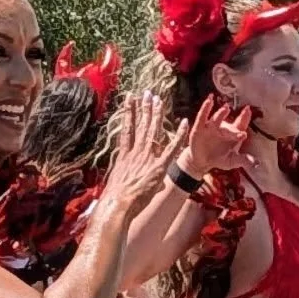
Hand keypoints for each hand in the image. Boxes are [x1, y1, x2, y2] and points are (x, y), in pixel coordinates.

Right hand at [104, 94, 187, 219]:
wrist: (118, 204)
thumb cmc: (115, 198)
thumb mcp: (119, 183)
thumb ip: (129, 176)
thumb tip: (129, 174)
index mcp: (124, 155)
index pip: (128, 129)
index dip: (129, 113)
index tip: (130, 100)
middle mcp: (135, 152)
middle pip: (141, 125)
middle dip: (145, 108)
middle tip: (148, 94)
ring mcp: (146, 157)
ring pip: (152, 131)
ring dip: (156, 114)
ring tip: (158, 99)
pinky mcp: (158, 166)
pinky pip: (171, 148)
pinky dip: (178, 135)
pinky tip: (183, 123)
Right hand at [184, 96, 253, 177]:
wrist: (201, 162)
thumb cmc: (219, 159)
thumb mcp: (231, 161)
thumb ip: (243, 161)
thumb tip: (257, 164)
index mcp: (232, 134)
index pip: (240, 125)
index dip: (245, 118)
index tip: (248, 110)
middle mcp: (223, 128)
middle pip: (230, 124)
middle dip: (235, 120)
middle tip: (243, 112)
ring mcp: (211, 127)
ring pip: (217, 118)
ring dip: (221, 113)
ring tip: (226, 108)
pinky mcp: (199, 127)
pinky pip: (202, 117)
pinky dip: (205, 108)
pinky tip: (209, 101)